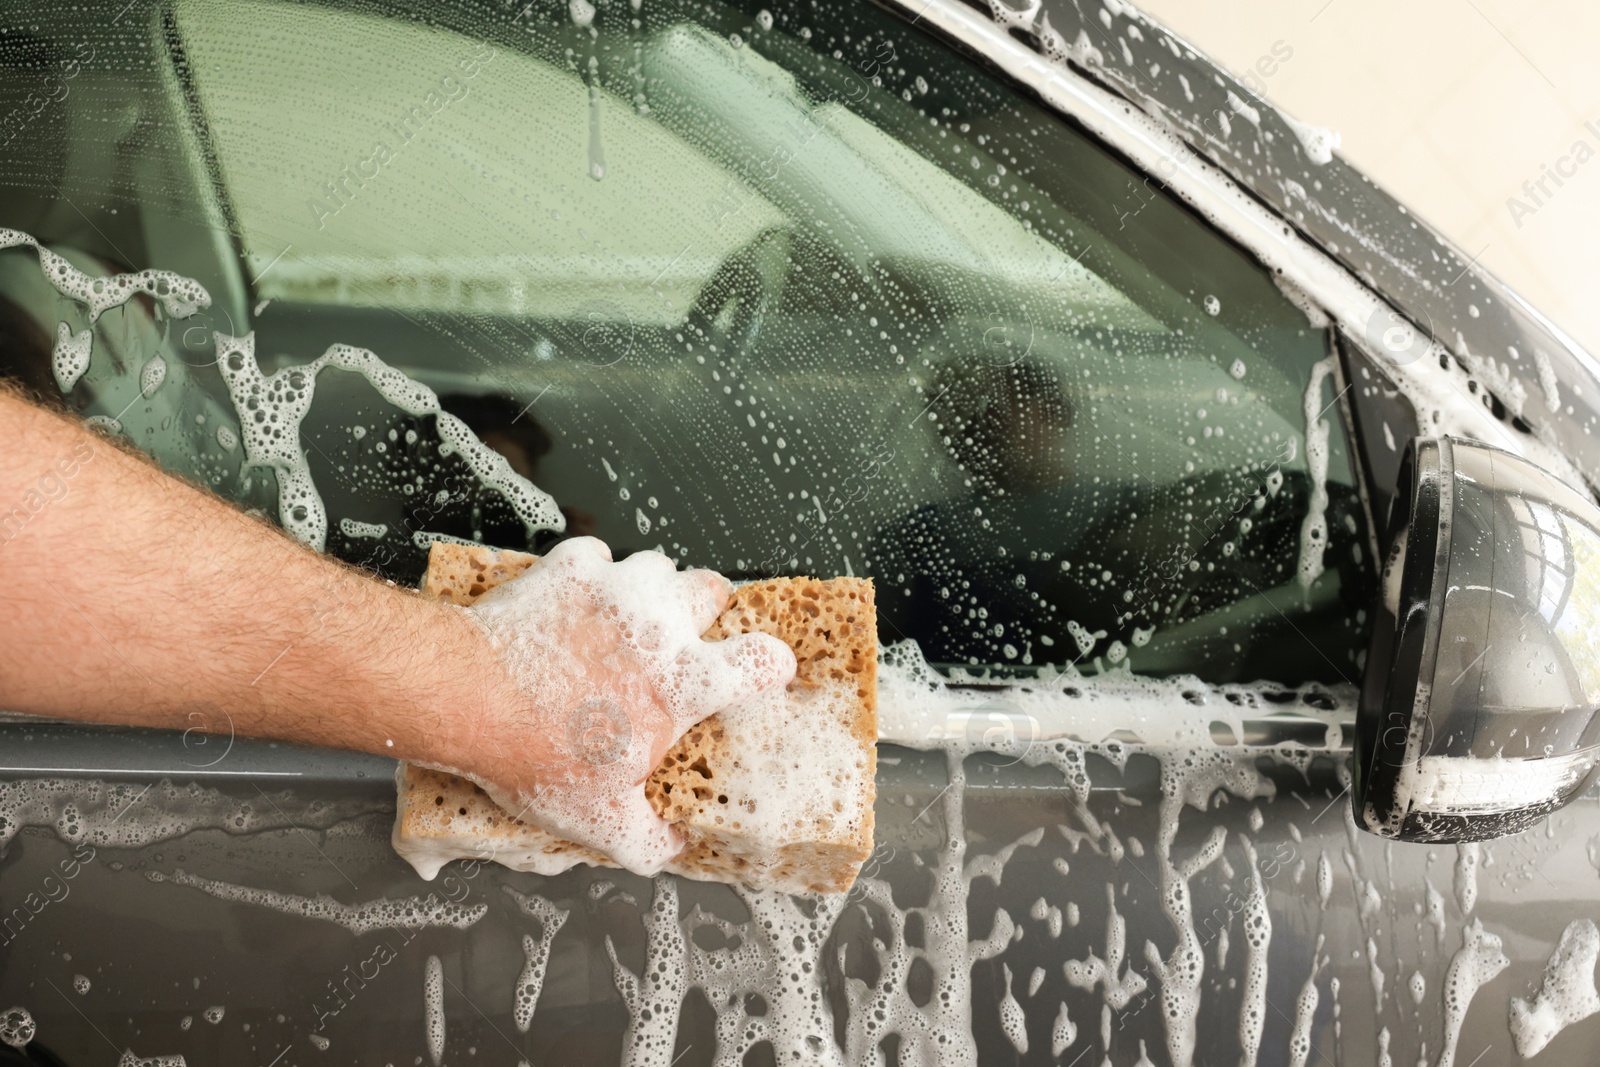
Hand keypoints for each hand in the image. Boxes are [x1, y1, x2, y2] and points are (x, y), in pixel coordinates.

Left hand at [451, 537, 794, 873]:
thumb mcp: (601, 822)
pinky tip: (574, 608)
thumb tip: (671, 846)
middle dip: (704, 612)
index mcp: (685, 682)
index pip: (763, 659)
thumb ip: (649, 841)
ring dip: (650, 592)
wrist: (469, 698)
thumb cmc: (537, 754)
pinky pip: (596, 558)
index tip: (760, 671)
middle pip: (713, 590)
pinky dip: (591, 579)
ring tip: (625, 623)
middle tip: (680, 642)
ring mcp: (617, 586)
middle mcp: (662, 624)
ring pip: (658, 567)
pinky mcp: (572, 567)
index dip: (769, 664)